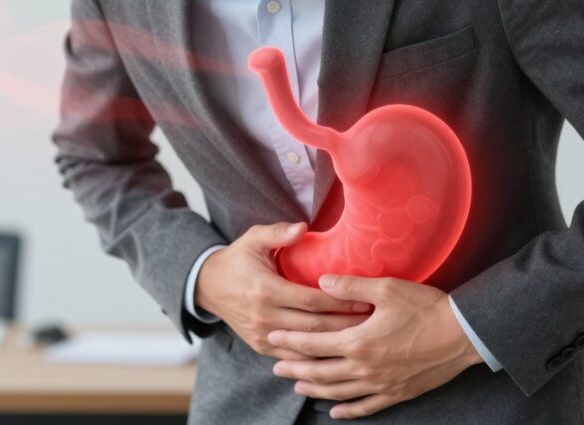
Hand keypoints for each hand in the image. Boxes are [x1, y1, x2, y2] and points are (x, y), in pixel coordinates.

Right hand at [195, 222, 373, 360]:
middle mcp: (264, 316)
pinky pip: (293, 356)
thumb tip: (303, 228)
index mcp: (266, 290)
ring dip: (335, 344)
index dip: (340, 302)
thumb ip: (278, 233)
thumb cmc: (238, 259)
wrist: (208, 287)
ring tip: (363, 340)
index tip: (365, 300)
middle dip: (346, 326)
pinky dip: (316, 356)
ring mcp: (262, 335)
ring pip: (307, 345)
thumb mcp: (253, 239)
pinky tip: (338, 354)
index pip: (312, 300)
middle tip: (375, 324)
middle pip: (315, 327)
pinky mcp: (260, 347)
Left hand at [268, 275, 482, 418]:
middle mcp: (364, 368)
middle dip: (295, 369)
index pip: (313, 343)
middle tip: (275, 366)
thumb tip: (320, 281)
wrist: (463, 334)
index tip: (272, 337)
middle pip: (319, 372)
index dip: (290, 340)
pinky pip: (366, 407)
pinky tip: (335, 411)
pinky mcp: (397, 393)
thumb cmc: (425, 307)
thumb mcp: (386, 288)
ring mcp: (380, 384)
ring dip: (315, 389)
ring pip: (338, 392)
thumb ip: (350, 286)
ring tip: (298, 386)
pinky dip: (348, 410)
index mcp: (358, 341)